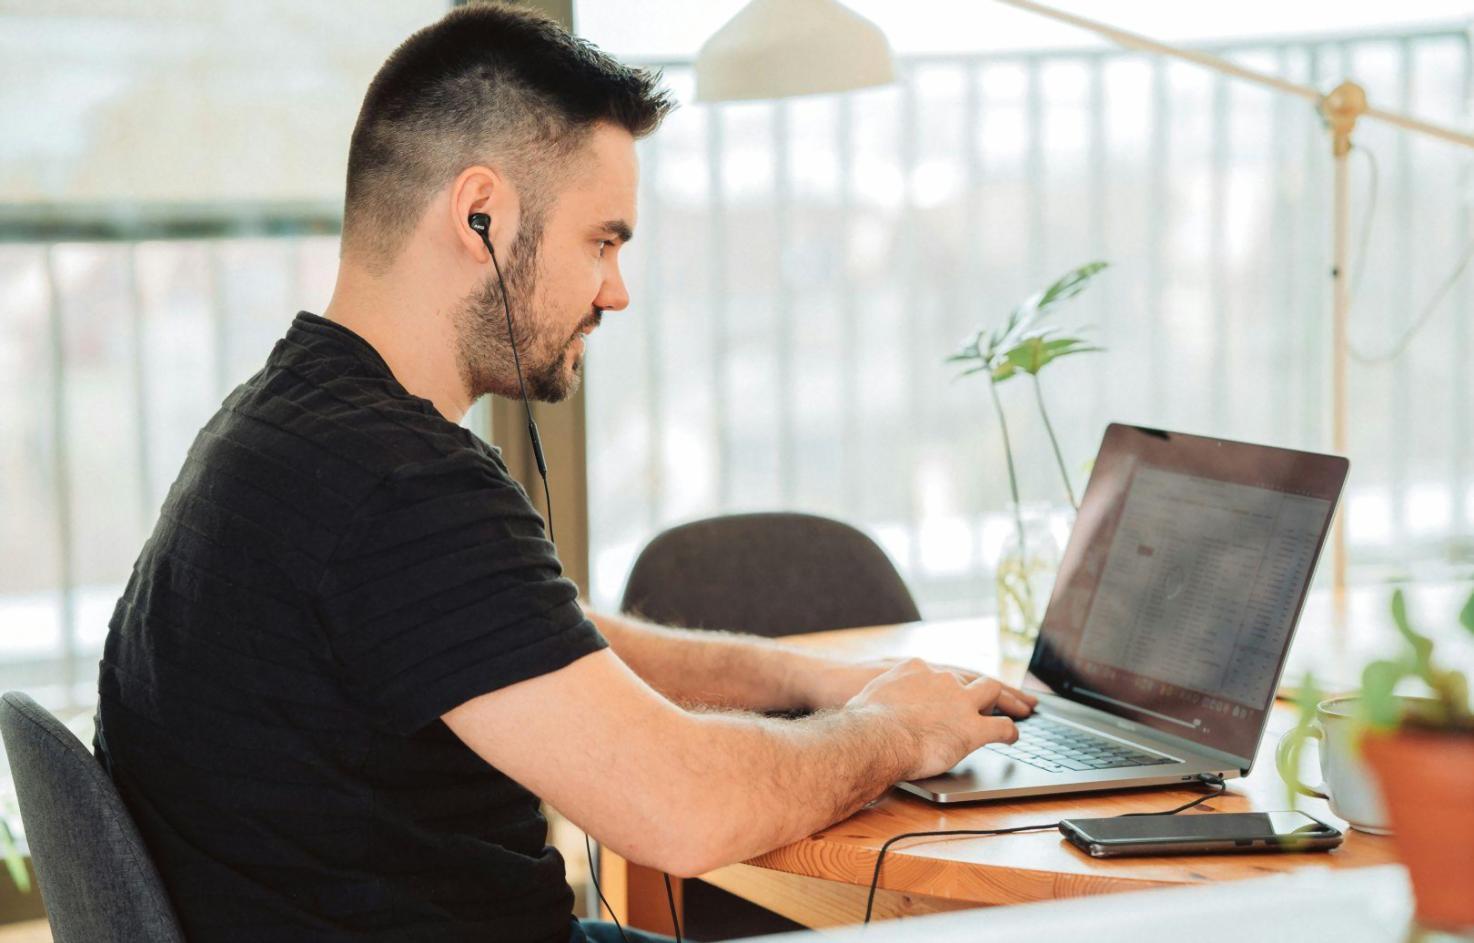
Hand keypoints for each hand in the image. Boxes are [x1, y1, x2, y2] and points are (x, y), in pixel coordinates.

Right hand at [847, 658, 1023, 780]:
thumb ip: (880, 700)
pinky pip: (1001, 726)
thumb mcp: (867, 698)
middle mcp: (941, 678)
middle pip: (971, 677)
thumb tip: (871, 713)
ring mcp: (960, 700)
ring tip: (1021, 707)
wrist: (873, 736)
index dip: (955, 682)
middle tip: (1000, 693)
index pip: (942, 673)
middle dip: (986, 686)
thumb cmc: (862, 722)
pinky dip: (1010, 731)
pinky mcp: (972, 727)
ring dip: (1008, 699)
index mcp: (916, 669)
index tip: (959, 687)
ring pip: (992, 691)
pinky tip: (1014, 737)